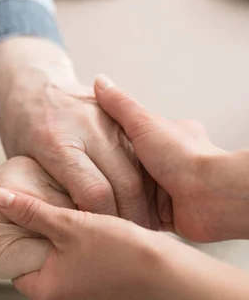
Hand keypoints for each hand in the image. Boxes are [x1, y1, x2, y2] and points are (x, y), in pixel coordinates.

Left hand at [0, 37, 153, 228]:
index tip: (108, 240)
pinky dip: (147, 179)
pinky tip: (146, 200)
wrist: (33, 81)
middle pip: (125, 182)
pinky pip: (142, 152)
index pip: (94, 193)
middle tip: (134, 239)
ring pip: (141, 168)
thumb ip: (45, 191)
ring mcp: (108, 118)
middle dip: (133, 217)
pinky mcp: (121, 114)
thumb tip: (66, 231)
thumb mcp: (21, 161)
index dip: (105, 222)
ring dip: (146, 200)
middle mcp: (87, 128)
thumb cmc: (21, 128)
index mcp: (56, 143)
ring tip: (144, 225)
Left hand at [0, 187, 171, 299]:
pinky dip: (95, 279)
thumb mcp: (69, 223)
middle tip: (70, 231)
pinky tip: (109, 260)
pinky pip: (91, 295)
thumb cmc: (119, 248)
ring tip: (92, 244)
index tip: (46, 227)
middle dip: (53, 254)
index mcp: (44, 295)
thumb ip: (29, 211)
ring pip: (69, 285)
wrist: (172, 275)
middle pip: (44, 275)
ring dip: (75, 266)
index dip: (31, 242)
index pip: (20, 265)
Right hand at [94, 75, 248, 241]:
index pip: (131, 139)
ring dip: (119, 198)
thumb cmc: (183, 157)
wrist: (210, 195)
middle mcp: (169, 165)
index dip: (109, 144)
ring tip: (91, 199)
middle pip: (130, 168)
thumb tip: (100, 81)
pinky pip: (141, 218)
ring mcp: (167, 191)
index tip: (89, 148)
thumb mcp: (144, 124)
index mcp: (167, 139)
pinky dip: (128, 218)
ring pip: (134, 194)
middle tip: (88, 179)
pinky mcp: (166, 217)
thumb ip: (121, 106)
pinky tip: (109, 217)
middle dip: (113, 174)